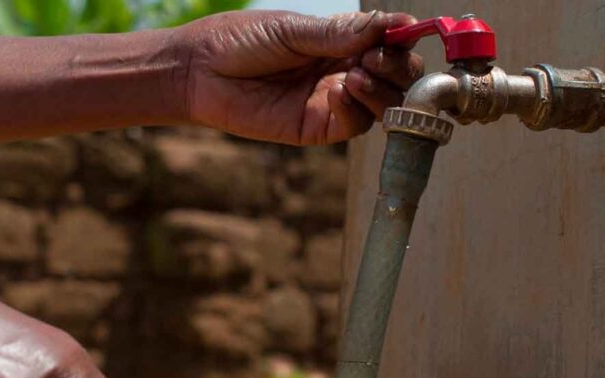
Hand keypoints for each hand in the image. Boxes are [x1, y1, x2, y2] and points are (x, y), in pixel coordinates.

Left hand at [170, 10, 423, 144]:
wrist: (199, 72)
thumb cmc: (239, 41)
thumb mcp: (293, 31)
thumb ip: (343, 33)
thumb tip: (397, 23)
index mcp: (340, 42)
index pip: (391, 44)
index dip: (404, 41)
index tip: (405, 34)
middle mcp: (341, 71)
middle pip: (397, 77)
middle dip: (399, 67)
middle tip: (376, 58)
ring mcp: (330, 101)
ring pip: (383, 104)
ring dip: (383, 88)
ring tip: (359, 73)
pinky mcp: (315, 127)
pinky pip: (354, 124)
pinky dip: (357, 108)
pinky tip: (340, 91)